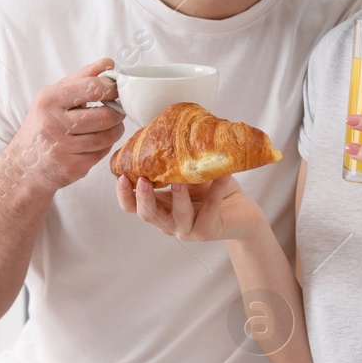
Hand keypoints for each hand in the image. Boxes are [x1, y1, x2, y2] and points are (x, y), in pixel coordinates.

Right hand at [7, 59, 125, 192]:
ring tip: (111, 126)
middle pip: (105, 116)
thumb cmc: (42, 125)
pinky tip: (96, 142)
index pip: (93, 88)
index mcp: (49, 100)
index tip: (117, 90)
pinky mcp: (71, 167)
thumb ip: (82, 78)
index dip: (112, 88)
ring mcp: (62, 148)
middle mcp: (53, 124)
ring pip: (106, 137)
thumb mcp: (54, 97)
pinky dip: (104, 147)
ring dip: (115, 130)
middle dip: (118, 113)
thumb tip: (108, 63)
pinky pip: (101, 153)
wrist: (23, 165)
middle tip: (118, 110)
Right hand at [115, 173, 265, 241]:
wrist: (241, 210)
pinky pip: (208, 212)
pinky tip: (222, 175)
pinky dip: (215, 192)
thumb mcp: (188, 173)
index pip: (132, 206)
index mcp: (159, 206)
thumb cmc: (211, 189)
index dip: (124, 195)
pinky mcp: (207, 231)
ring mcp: (187, 229)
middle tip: (142, 180)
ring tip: (179, 181)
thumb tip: (163, 131)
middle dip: (142, 198)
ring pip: (175, 218)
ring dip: (176, 199)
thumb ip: (173, 163)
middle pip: (147, 214)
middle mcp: (169, 221)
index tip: (120, 178)